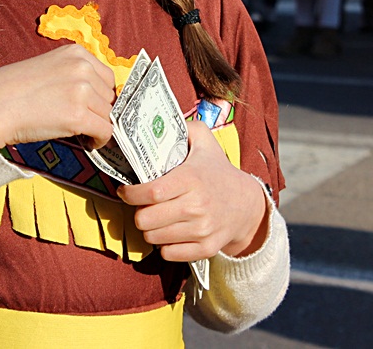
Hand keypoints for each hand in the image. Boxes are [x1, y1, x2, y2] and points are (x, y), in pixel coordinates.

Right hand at [0, 45, 115, 149]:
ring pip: (108, 115)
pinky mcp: (78, 115)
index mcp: (75, 52)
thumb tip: (96, 98)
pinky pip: (105, 131)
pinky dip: (99, 140)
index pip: (107, 77)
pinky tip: (87, 142)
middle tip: (84, 121)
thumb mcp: (48, 67)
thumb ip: (73, 75)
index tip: (93, 107)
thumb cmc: (13, 90)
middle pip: (109, 96)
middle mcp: (82, 67)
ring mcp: (81, 90)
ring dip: (97, 125)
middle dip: (99, 110)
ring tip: (81, 132)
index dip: (101, 95)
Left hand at [119, 121, 267, 260]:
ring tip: (155, 217)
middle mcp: (197, 206)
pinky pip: (168, 254)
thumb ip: (186, 127)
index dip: (130, 193)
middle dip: (137, 212)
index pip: (150, 192)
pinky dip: (164, 245)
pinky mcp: (206, 249)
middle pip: (145, 219)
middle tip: (141, 206)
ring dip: (149, 229)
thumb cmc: (218, 172)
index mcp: (192, 179)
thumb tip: (162, 119)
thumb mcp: (205, 143)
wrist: (247, 205)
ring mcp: (202, 230)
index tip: (125, 191)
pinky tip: (169, 232)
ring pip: (153, 238)